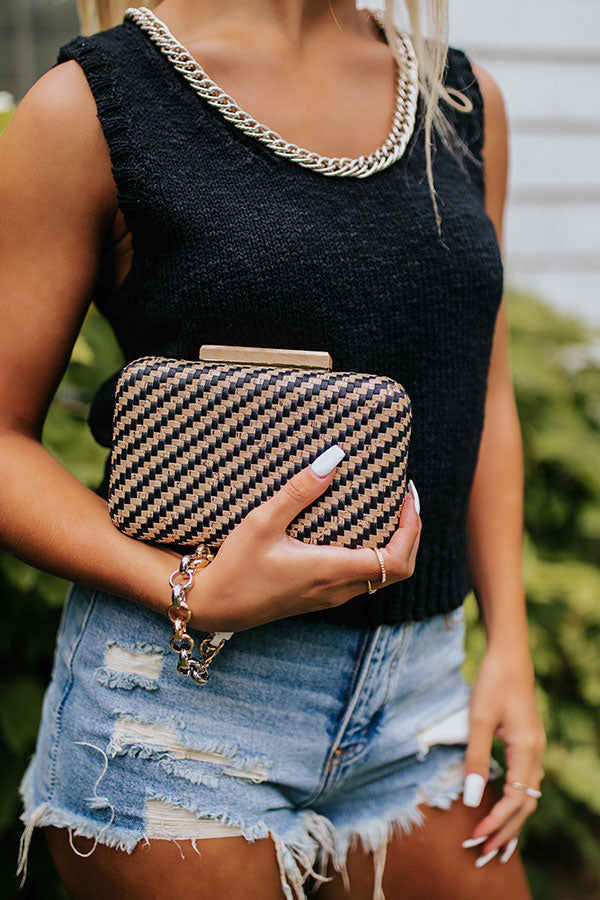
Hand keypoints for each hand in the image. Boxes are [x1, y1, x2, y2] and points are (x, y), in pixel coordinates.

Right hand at [188, 445, 420, 631]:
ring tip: (384, 509)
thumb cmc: (235, 566)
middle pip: (398, 570)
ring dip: (393, 544)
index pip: (396, 560)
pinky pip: (363, 578)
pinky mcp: (320, 596)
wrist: (213, 606)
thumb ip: (299, 491)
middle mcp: (337, 588)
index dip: (411, 528)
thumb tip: (334, 459)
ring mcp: (330, 596)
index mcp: (331, 571)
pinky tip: (356, 528)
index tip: (406, 497)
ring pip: (382, 576)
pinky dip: (374, 554)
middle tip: (402, 499)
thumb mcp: (262, 522)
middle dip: (410, 534)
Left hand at [461, 645, 545, 865]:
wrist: (509, 655)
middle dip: (506, 831)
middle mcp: (537, 753)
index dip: (496, 821)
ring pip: (528, 794)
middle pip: (526, 804)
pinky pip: (526, 781)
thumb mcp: (478, 720)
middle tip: (485, 855)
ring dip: (512, 820)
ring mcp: (535, 747)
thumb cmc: (492, 683)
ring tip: (496, 844)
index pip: (516, 800)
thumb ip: (476, 760)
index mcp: (527, 750)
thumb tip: (473, 799)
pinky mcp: (528, 742)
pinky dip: (516, 801)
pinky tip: (504, 809)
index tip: (476, 837)